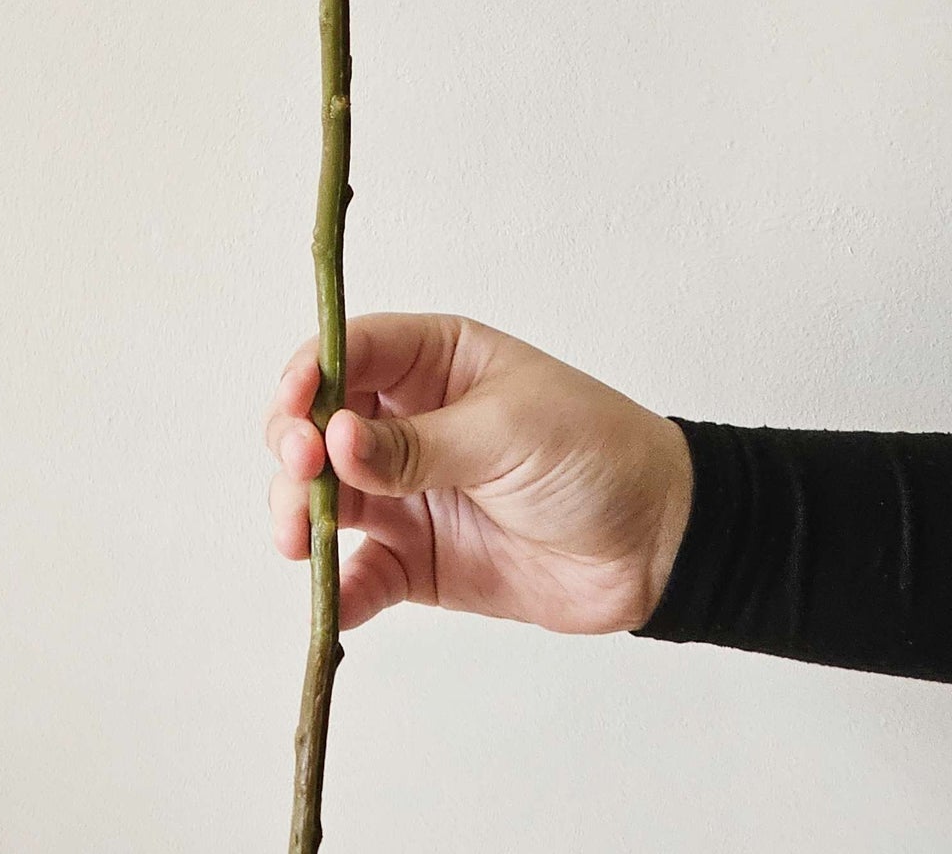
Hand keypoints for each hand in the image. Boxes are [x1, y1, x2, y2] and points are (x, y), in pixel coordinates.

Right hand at [264, 312, 692, 634]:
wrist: (657, 544)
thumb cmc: (596, 453)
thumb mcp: (508, 431)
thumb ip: (418, 444)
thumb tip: (335, 439)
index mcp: (433, 361)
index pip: (350, 352)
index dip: (310, 374)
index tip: (298, 407)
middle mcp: (406, 420)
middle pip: (318, 424)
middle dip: (293, 444)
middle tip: (300, 469)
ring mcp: (406, 492)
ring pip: (323, 496)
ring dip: (298, 514)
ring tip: (299, 538)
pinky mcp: (415, 560)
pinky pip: (360, 573)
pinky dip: (339, 588)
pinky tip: (336, 599)